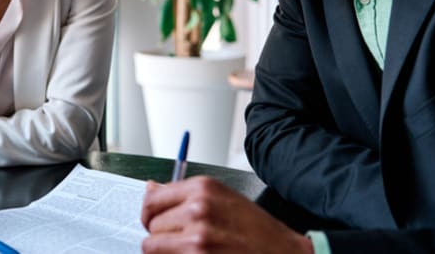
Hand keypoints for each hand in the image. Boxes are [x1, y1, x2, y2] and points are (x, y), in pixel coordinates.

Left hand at [140, 176, 313, 253]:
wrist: (284, 253)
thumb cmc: (256, 229)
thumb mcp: (221, 198)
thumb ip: (183, 194)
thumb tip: (150, 188)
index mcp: (202, 187)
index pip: (151, 199)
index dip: (150, 214)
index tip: (155, 222)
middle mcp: (198, 208)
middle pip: (152, 225)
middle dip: (161, 235)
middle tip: (181, 241)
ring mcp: (198, 237)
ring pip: (153, 246)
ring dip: (166, 252)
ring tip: (190, 251)